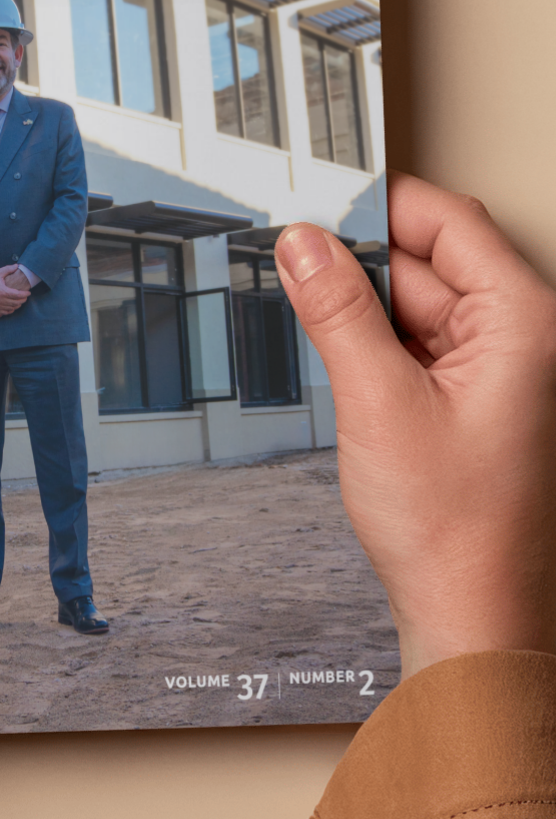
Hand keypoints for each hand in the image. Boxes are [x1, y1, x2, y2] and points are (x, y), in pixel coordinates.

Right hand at [0, 264, 29, 319]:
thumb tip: (17, 266)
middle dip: (23, 300)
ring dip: (17, 305)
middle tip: (26, 297)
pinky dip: (10, 310)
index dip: (25, 294)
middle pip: (16, 302)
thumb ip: (8, 269)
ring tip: (20, 301)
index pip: (18, 295)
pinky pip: (4, 312)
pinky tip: (13, 307)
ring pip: (11, 308)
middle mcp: (0, 300)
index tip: (29, 292)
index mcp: (3, 291)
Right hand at [275, 172, 555, 679]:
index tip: (323, 200)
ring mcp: (495, 370)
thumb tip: (305, 245)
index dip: (383, 205)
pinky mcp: (469, 398)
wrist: (469, 618)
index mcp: (524, 325)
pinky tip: (335, 351)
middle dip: (359, 260)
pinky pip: (414, 343)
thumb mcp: (378, 401)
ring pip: (416, 303)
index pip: (451, 224)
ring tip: (308, 311)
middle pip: (429, 262)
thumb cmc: (456, 532)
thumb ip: (337, 311)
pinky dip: (372, 340)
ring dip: (361, 304)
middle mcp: (519, 340)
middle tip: (294, 257)